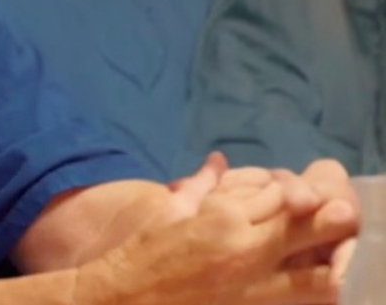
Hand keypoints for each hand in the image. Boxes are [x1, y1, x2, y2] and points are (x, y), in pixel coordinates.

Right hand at [74, 174, 358, 304]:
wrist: (127, 298)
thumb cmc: (142, 253)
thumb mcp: (170, 210)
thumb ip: (199, 185)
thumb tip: (218, 161)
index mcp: (221, 216)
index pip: (280, 195)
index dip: (291, 194)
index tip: (288, 198)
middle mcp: (244, 248)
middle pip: (306, 227)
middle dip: (322, 220)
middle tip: (325, 219)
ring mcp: (253, 285)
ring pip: (316, 273)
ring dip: (323, 261)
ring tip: (315, 256)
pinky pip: (299, 300)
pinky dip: (306, 290)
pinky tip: (297, 281)